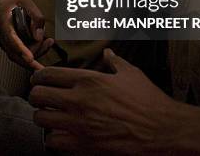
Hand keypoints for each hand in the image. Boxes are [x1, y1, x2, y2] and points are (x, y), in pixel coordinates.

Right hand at [0, 0, 53, 70]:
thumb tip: (39, 36)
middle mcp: (2, 37)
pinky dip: (34, 51)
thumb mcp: (26, 2)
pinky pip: (21, 54)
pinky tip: (44, 43)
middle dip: (35, 53)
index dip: (21, 50)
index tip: (30, 59)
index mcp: (4, 24)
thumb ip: (36, 17)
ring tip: (49, 41)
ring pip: (20, 57)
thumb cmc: (10, 1)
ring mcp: (5, 43)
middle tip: (48, 42)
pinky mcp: (10, 46)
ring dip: (37, 52)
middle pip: (17, 55)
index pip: (12, 40)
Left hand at [29, 49, 177, 154]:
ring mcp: (79, 124)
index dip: (38, 78)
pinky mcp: (83, 146)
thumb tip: (108, 53)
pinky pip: (52, 142)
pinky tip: (62, 136)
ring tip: (50, 118)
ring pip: (41, 119)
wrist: (164, 131)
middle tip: (41, 100)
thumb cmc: (149, 101)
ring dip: (43, 118)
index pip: (47, 74)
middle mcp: (79, 100)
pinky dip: (54, 140)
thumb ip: (115, 62)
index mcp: (88, 79)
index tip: (38, 81)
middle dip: (36, 97)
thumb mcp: (131, 74)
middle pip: (37, 95)